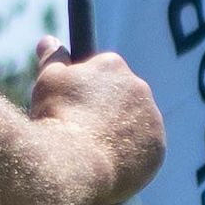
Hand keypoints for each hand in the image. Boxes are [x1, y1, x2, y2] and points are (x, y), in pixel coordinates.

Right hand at [26, 40, 165, 204]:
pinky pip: (144, 149)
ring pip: (135, 123)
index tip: (75, 107)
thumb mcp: (47, 83)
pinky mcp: (157, 147)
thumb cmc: (55, 119)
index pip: (104, 72)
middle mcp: (139, 86)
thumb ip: (53, 59)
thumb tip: (49, 40)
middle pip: (123, 97)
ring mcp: (152, 117)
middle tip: (81, 131)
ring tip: (93, 151)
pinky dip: (130, 156)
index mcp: (112, 65)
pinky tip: (108, 164)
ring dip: (119, 133)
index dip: (87, 91)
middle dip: (106, 111)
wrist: (71, 163)